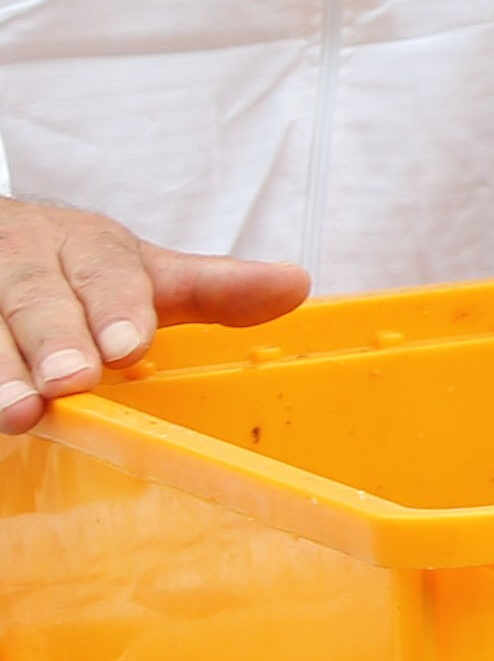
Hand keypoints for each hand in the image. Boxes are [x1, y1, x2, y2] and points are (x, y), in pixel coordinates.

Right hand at [0, 201, 306, 430]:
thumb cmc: (81, 273)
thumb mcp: (146, 275)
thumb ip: (213, 289)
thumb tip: (298, 285)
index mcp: (86, 247)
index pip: (105, 270)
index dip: (116, 306)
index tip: (130, 346)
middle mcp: (27, 262)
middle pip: (35, 297)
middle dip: (53, 339)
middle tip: (70, 381)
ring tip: (18, 412)